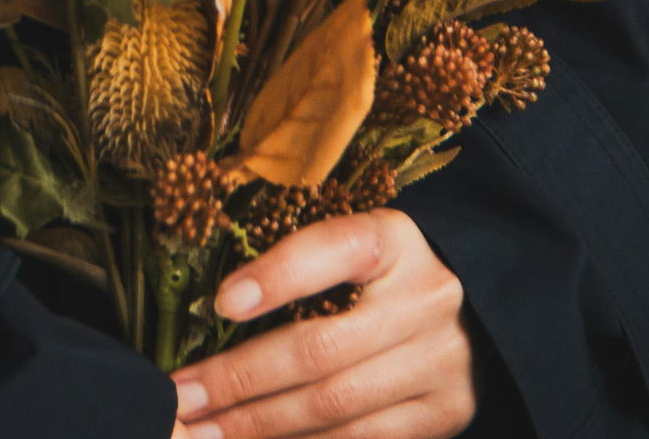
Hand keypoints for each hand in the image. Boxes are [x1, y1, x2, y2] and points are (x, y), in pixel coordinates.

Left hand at [167, 209, 478, 437]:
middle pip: (319, 348)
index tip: (220, 303)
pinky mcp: (444, 414)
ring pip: (335, 405)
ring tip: (207, 432)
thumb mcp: (355, 242)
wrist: (478, 313)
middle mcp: (424, 299)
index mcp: (393, 239)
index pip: (329, 250)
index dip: (274, 277)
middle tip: (181, 397)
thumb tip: (218, 304)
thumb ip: (300, 262)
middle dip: (240, 379)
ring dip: (262, 425)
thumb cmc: (387, 271)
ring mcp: (439, 363)